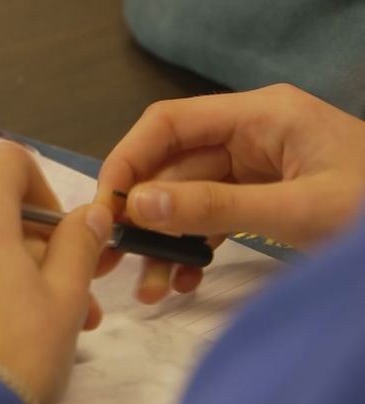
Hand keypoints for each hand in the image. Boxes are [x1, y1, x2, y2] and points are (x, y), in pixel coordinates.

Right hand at [97, 83, 364, 302]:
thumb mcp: (297, 211)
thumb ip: (215, 207)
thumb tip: (140, 207)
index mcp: (262, 116)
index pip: (168, 123)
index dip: (128, 160)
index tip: (105, 208)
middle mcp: (253, 135)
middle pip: (173, 165)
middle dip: (142, 214)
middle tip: (113, 258)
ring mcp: (259, 168)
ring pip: (188, 198)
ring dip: (165, 241)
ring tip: (150, 288)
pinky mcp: (266, 199)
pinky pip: (213, 219)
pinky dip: (194, 248)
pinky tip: (184, 281)